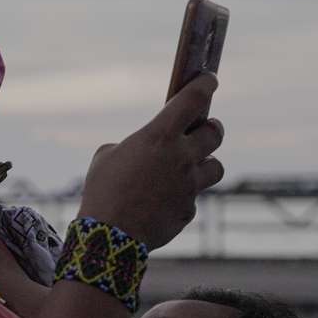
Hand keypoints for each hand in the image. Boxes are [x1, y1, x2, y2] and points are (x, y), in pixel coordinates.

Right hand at [81, 74, 224, 249]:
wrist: (109, 237)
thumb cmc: (102, 192)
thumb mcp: (106, 157)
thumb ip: (131, 148)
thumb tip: (141, 155)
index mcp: (159, 136)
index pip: (193, 100)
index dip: (205, 85)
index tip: (209, 80)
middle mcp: (181, 157)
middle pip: (215, 134)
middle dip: (212, 128)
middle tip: (206, 128)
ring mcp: (189, 186)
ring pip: (215, 167)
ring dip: (206, 164)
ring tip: (191, 168)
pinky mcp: (188, 211)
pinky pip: (193, 199)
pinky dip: (182, 198)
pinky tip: (164, 204)